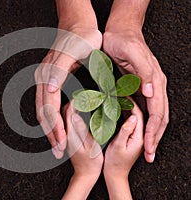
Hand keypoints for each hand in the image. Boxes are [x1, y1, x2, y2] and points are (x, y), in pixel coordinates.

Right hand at [35, 0, 101, 158]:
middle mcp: (42, 79)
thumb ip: (58, 70)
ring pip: (44, 110)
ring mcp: (45, 80)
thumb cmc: (81, 37)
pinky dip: (51, 119)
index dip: (55, 127)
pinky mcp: (50, 79)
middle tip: (58, 152)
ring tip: (57, 144)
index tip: (62, 144)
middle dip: (51, 133)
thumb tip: (48, 89)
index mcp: (47, 75)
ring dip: (50, 129)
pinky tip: (57, 127)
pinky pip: (48, 104)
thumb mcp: (73, 52)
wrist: (78, 23)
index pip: (49, 108)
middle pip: (43, 112)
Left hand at [62, 101, 102, 199]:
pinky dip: (73, 111)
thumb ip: (82, 130)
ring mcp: (66, 134)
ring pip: (64, 114)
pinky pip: (67, 119)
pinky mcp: (68, 136)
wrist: (84, 175)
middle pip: (64, 111)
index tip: (84, 93)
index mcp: (70, 134)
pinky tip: (79, 109)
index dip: (75, 100)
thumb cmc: (91, 162)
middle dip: (73, 99)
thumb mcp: (90, 147)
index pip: (68, 112)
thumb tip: (75, 115)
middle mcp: (65, 133)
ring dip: (72, 105)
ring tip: (82, 97)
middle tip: (84, 92)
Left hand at [103, 30, 168, 162]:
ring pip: (153, 115)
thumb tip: (152, 92)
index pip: (157, 113)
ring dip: (151, 133)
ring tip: (146, 148)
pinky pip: (143, 108)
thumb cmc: (124, 41)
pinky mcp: (137, 86)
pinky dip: (142, 121)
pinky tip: (137, 129)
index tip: (148, 147)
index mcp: (155, 81)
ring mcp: (147, 87)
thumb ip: (144, 73)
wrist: (119, 30)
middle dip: (154, 138)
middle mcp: (154, 86)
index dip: (153, 132)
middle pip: (159, 118)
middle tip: (149, 155)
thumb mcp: (134, 54)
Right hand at [104, 99, 143, 199]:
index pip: (139, 116)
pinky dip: (124, 114)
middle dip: (131, 103)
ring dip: (127, 107)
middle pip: (138, 115)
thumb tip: (132, 117)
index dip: (132, 104)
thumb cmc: (115, 162)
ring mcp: (135, 136)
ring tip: (119, 97)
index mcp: (139, 137)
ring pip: (134, 117)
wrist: (115, 174)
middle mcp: (140, 136)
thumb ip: (126, 131)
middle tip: (122, 93)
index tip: (124, 94)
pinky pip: (129, 122)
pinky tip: (117, 108)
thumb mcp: (118, 146)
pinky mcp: (129, 136)